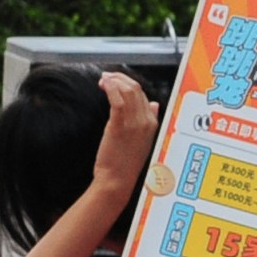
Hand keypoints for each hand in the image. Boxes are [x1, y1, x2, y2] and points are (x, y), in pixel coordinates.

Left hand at [95, 72, 159, 191]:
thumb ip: (149, 120)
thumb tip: (154, 104)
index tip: (115, 81)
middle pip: (136, 89)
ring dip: (114, 81)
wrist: (117, 180)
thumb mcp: (144, 140)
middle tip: (107, 77)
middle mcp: (146, 121)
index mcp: (153, 124)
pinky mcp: (120, 126)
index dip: (128, 84)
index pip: (143, 94)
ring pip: (127, 91)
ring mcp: (134, 123)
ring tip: (103, 80)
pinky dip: (111, 88)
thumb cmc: (125, 162)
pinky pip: (118, 100)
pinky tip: (104, 84)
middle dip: (120, 78)